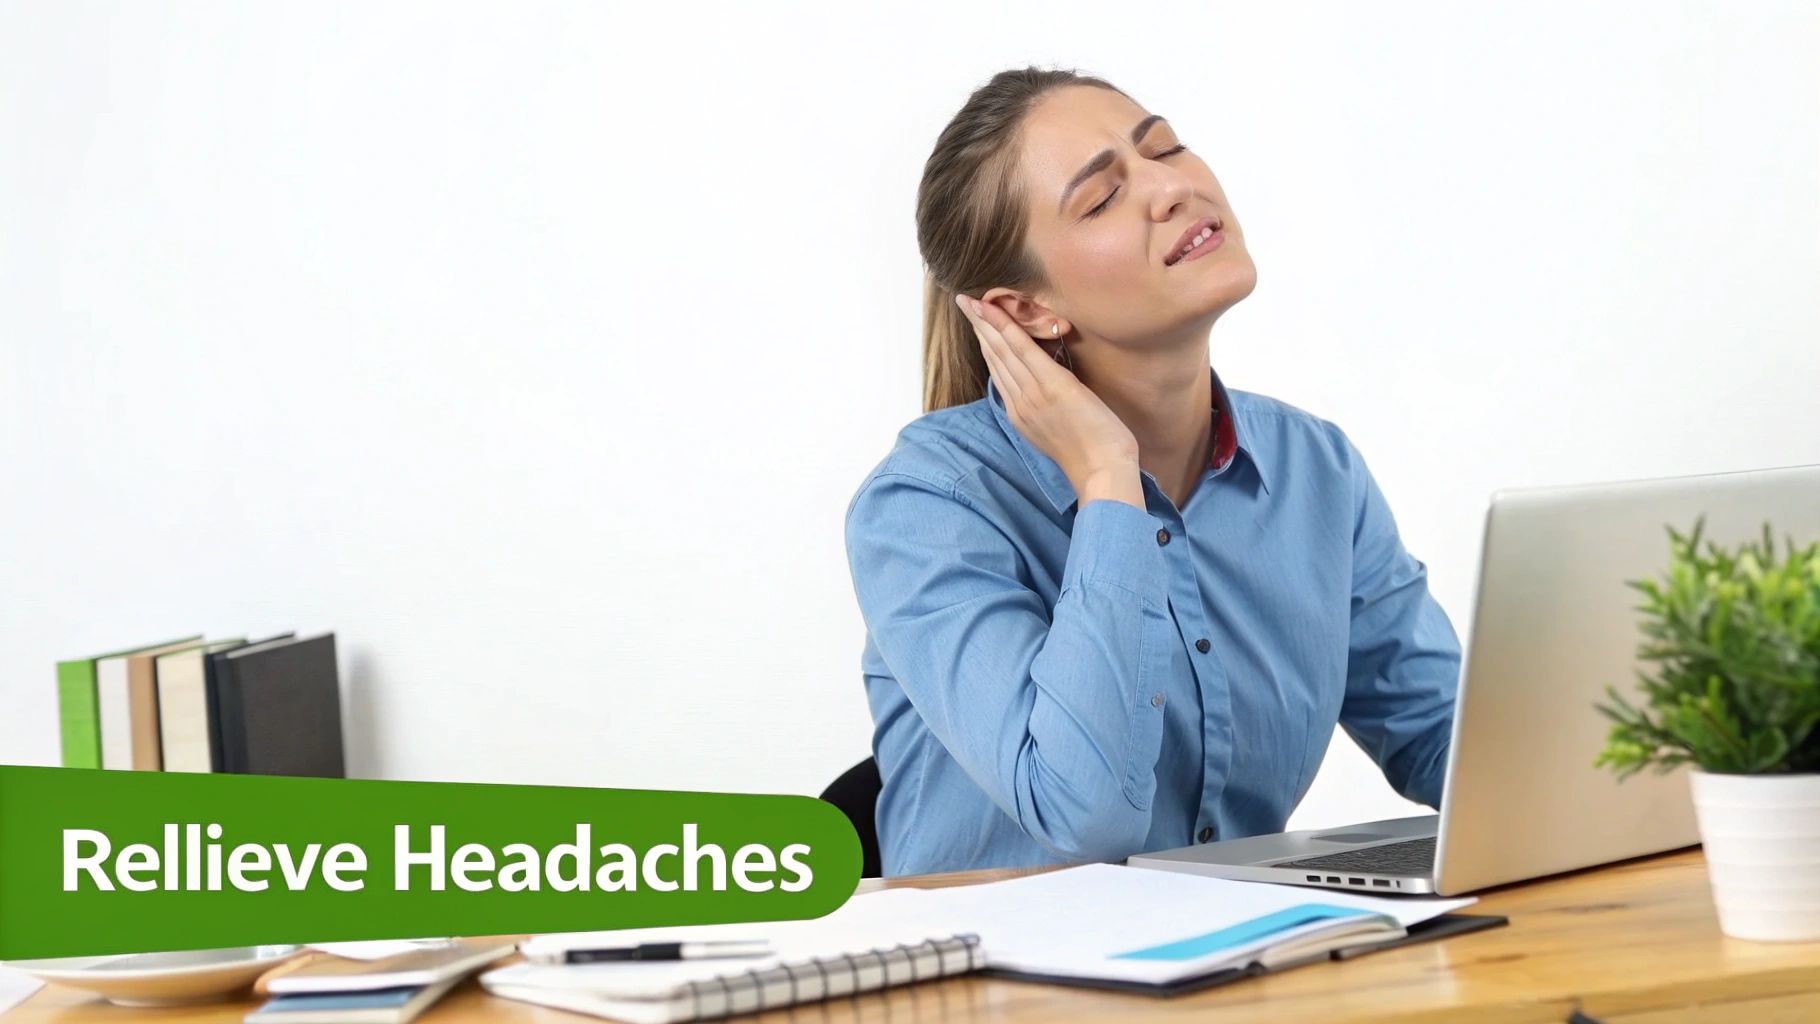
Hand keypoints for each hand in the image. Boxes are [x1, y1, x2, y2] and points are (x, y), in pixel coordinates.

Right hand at [957, 294, 1142, 507]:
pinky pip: (1022, 349)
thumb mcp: (1060, 431)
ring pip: (1002, 350)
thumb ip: (1047, 409)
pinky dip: (1004, 327)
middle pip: (994, 358)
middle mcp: (1019, 402)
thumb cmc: (1093, 455)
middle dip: (979, 328)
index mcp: (1021, 414)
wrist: (1103, 472)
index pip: (999, 372)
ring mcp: (1032, 393)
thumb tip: (1050, 389)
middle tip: (964, 302)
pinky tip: (991, 309)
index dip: (987, 345)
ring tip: (971, 300)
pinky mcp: (1051, 385)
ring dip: (985, 322)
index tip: (978, 325)